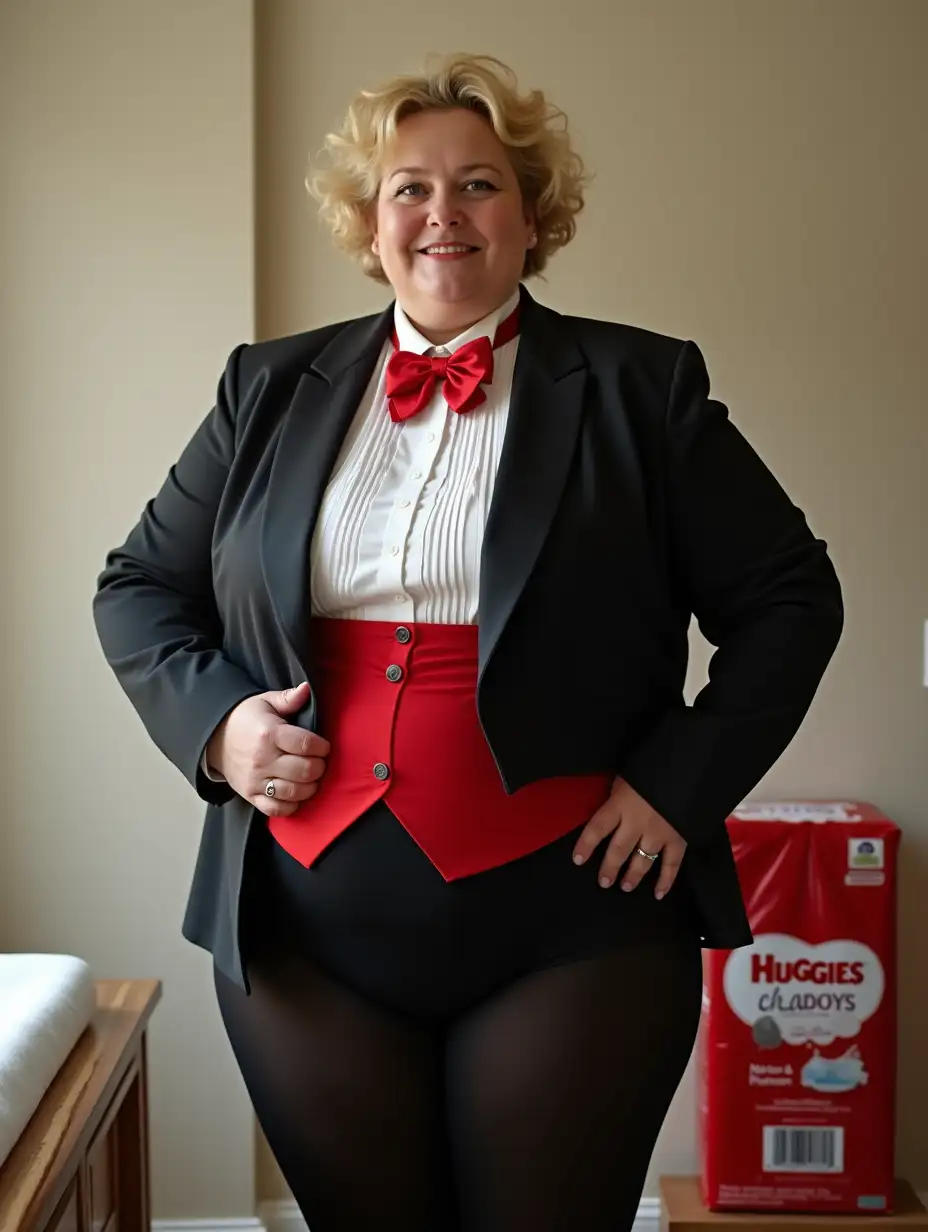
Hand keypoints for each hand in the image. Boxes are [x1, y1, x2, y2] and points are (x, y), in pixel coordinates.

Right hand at [205, 681, 329, 816]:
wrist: (215, 738)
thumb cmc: (246, 719)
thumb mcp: (265, 702)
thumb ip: (288, 698)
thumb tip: (306, 689)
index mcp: (269, 734)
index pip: (305, 744)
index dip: (322, 747)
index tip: (323, 746)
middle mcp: (262, 759)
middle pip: (304, 770)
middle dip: (319, 767)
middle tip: (319, 762)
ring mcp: (255, 780)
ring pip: (294, 792)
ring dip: (310, 787)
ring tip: (311, 778)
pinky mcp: (250, 795)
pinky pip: (276, 809)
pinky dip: (291, 805)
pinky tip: (296, 794)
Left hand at [572, 776, 685, 898]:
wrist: (687, 766)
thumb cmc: (652, 767)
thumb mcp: (626, 777)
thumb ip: (618, 796)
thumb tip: (610, 809)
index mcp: (620, 805)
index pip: (597, 829)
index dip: (586, 846)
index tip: (577, 860)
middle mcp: (636, 823)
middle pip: (618, 850)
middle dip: (609, 868)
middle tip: (604, 882)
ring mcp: (659, 833)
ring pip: (642, 861)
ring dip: (633, 876)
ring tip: (625, 886)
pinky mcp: (679, 839)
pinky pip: (671, 865)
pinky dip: (666, 881)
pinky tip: (659, 893)